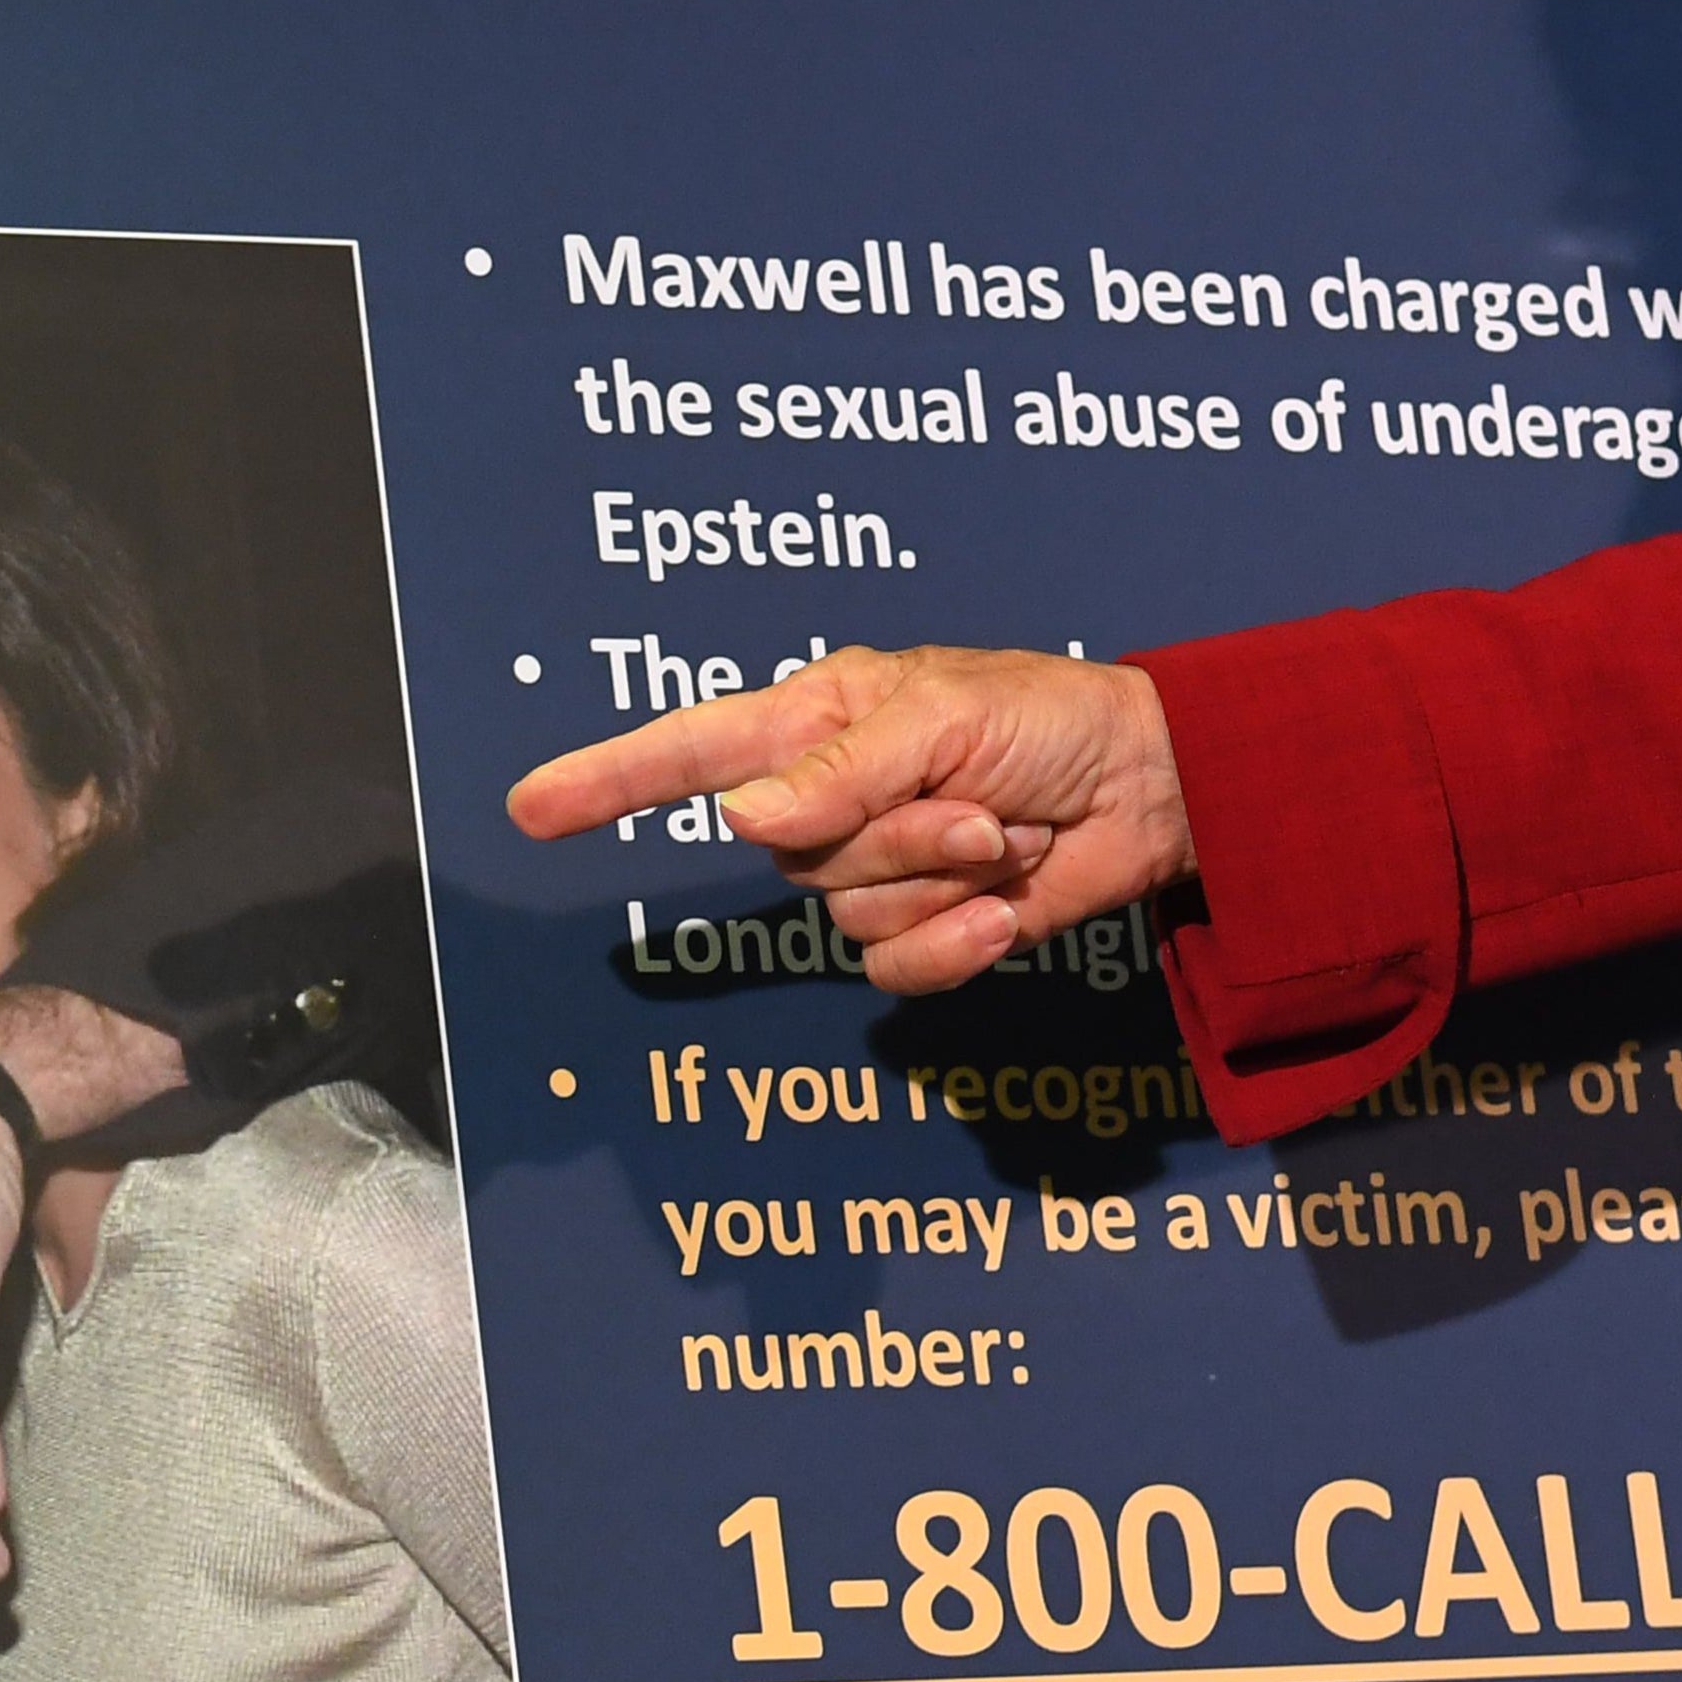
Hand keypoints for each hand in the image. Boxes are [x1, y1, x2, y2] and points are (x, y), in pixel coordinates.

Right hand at [507, 644, 1193, 992]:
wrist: (1151, 786)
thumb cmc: (1050, 717)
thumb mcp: (944, 714)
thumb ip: (840, 770)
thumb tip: (744, 822)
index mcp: (816, 720)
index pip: (688, 752)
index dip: (607, 780)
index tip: (529, 808)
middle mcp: (829, 798)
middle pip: (792, 853)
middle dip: (898, 831)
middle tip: (980, 798)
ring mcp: (875, 867)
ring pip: (845, 912)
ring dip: (937, 878)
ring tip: (1003, 835)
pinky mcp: (925, 928)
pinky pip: (893, 967)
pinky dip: (952, 943)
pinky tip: (1003, 907)